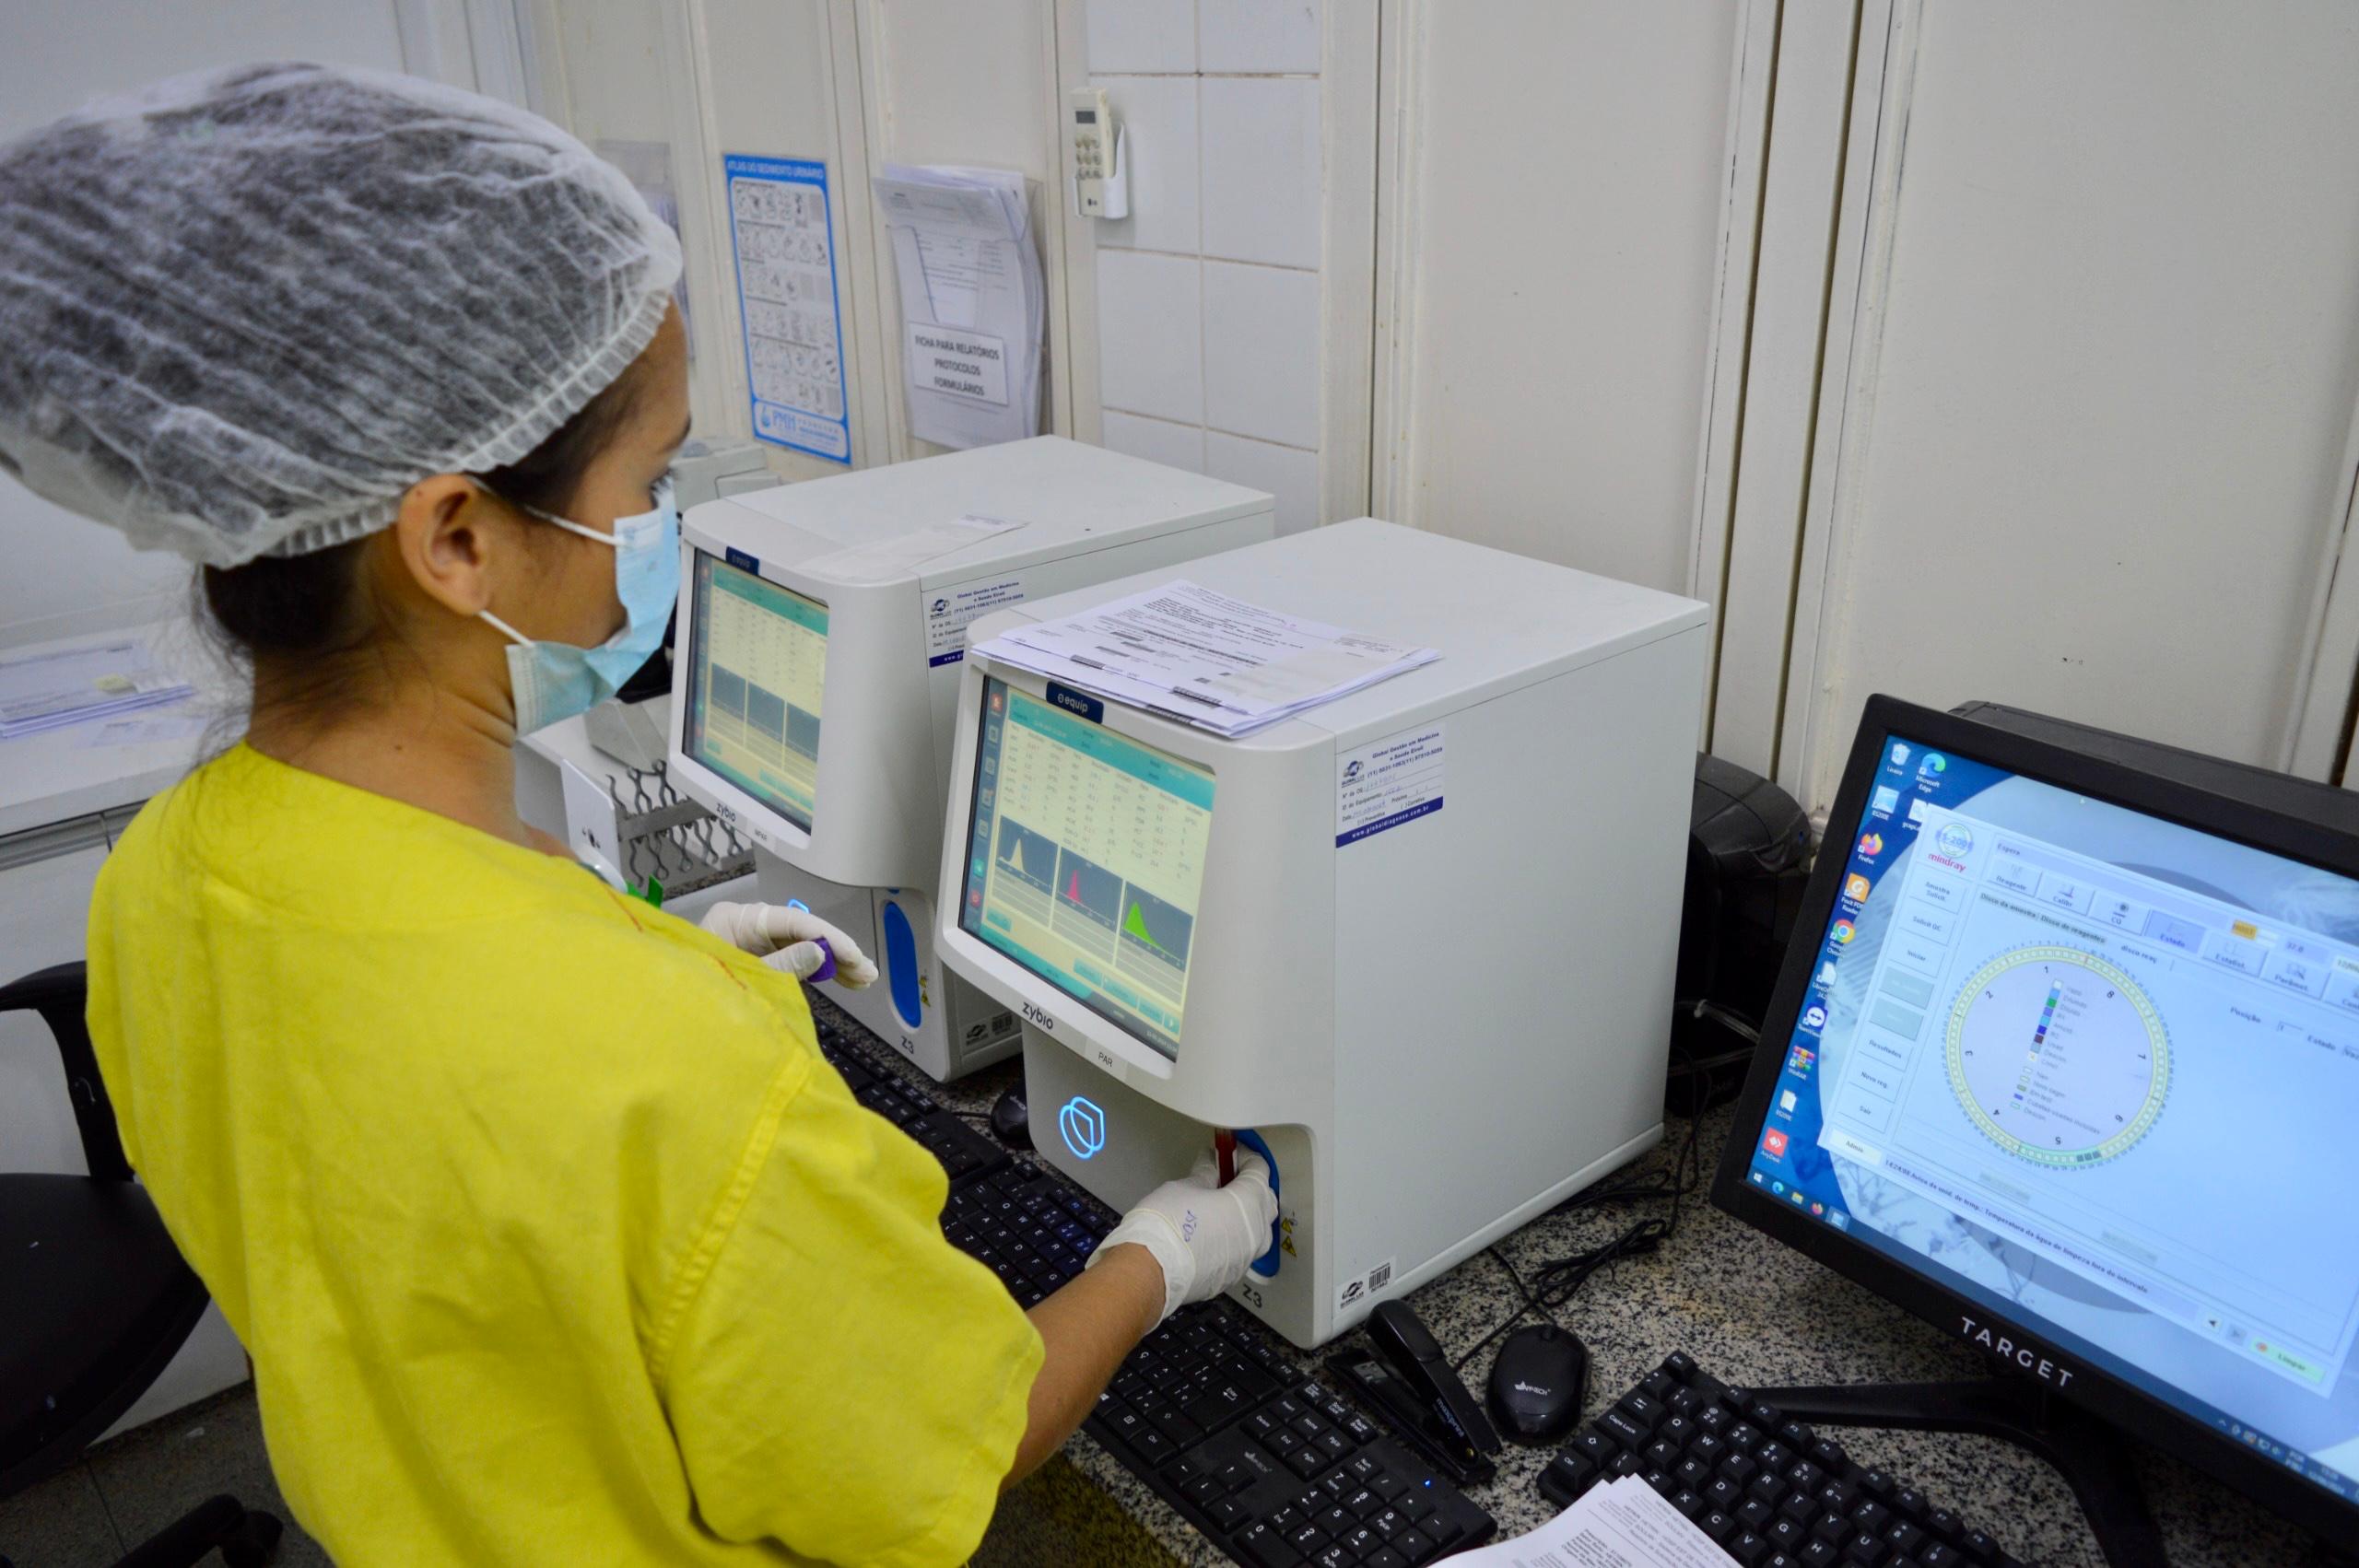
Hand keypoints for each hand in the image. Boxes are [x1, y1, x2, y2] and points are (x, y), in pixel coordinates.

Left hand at [698, 901, 878, 988]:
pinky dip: (814, 969)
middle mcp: (745, 924)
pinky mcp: (753, 957)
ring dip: (831, 962)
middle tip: (868, 973)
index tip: (856, 956)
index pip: (793, 921)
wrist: (666, 1016)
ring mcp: (749, 941)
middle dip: (836, 951)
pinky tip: (840, 978)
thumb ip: (783, 965)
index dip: (829, 937)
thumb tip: (821, 952)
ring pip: (800, 945)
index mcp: (736, 919)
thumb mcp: (743, 978)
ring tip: (863, 980)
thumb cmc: (691, 992)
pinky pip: (790, 958)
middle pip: (801, 932)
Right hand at [1089, 1147, 1277, 1325]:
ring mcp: (1247, 1257)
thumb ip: (1206, 1174)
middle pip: (1265, 1200)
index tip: (1229, 1153)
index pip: (1259, 1170)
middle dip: (1251, 1186)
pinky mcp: (1232, 1275)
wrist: (1151, 1271)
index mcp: (1249, 1203)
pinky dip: (1235, 1238)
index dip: (1244, 1157)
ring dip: (1246, 1215)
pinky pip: (1243, 1250)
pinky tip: (1213, 1234)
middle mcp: (1256, 1232)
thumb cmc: (1168, 1222)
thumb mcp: (1186, 1187)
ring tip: (1222, 1207)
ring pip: (1258, 1230)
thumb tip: (1212, 1164)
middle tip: (1227, 1177)